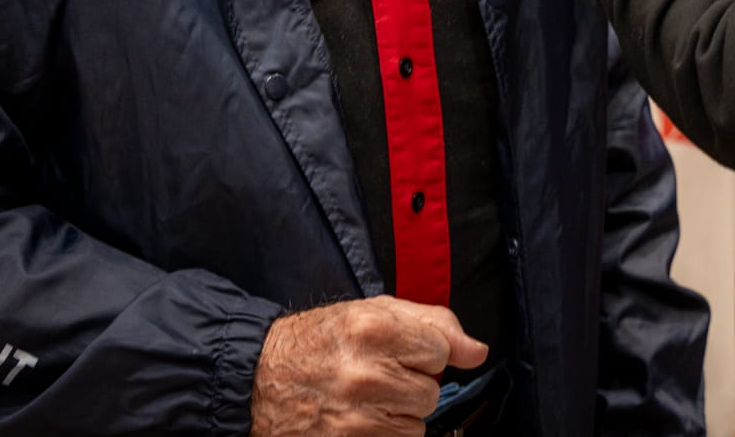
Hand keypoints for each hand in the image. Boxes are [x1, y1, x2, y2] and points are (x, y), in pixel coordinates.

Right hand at [249, 297, 487, 436]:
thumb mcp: (371, 311)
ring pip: (417, 424)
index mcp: (374, 329)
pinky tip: (359, 419)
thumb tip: (477, 353)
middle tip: (378, 375)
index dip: (424, 353)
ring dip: (399, 413)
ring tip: (366, 397)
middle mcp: (366, 375)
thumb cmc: (319, 340)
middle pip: (431, 392)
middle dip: (412, 384)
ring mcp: (356, 417)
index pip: (441, 351)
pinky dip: (384, 434)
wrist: (257, 379)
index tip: (402, 352)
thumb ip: (433, 323)